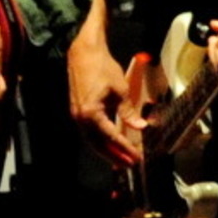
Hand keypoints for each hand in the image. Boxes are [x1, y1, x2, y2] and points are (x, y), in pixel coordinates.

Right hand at [67, 40, 142, 166]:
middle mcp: (81, 118)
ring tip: (121, 158)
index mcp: (91, 113)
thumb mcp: (121, 90)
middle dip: (114, 156)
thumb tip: (140, 127)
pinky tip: (111, 143)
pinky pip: (90, 132)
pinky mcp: (78, 111)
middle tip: (130, 165)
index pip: (111, 137)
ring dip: (107, 150)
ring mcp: (77, 116)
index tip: (137, 157)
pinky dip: (101, 140)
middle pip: (98, 145)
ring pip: (92, 140)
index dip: (125, 148)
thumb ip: (128, 112)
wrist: (84, 53)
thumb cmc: (102, 68)